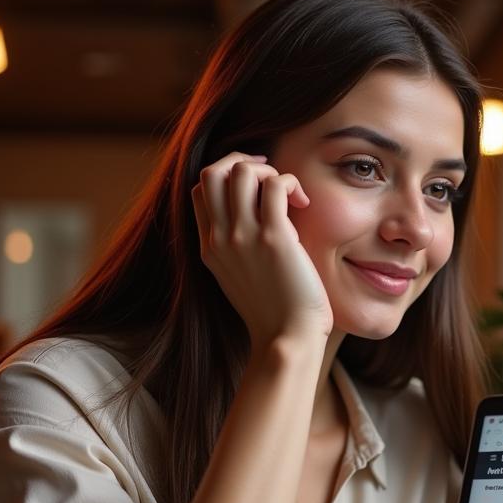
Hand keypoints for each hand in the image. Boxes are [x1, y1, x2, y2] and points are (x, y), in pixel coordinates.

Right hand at [192, 153, 331, 341]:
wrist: (287, 339)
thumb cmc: (274, 313)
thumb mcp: (239, 278)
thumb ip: (235, 249)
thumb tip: (252, 218)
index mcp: (208, 248)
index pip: (199, 188)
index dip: (225, 174)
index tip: (253, 185)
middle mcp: (220, 239)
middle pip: (214, 171)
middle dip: (243, 163)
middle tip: (271, 178)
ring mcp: (244, 237)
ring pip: (242, 171)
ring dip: (269, 171)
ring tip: (289, 194)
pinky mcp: (274, 238)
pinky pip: (276, 185)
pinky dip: (291, 183)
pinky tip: (303, 202)